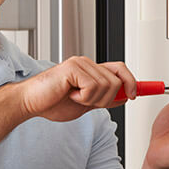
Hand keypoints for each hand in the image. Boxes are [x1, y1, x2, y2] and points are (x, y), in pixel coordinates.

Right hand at [14, 57, 136, 121]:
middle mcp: (87, 63)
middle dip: (107, 99)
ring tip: (76, 98)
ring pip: (107, 86)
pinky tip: (70, 95)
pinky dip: (84, 97)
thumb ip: (105, 99)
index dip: (132, 81)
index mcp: (90, 70)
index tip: (138, 93)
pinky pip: (93, 86)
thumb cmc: (52, 102)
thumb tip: (125, 97)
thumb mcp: (86, 104)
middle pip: (117, 81)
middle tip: (88, 102)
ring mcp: (80, 64)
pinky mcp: (73, 68)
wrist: (30, 104)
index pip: (119, 70)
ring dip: (93, 99)